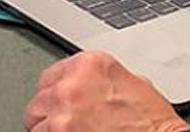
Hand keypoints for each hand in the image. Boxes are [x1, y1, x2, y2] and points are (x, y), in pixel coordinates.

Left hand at [23, 50, 185, 131]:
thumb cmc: (153, 123)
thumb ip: (103, 79)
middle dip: (50, 114)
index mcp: (90, 64)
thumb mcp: (132, 83)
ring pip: (36, 123)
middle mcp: (73, 83)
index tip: (60, 106)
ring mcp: (64, 110)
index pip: (50, 76)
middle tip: (69, 125)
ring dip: (50, 131)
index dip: (55, 95)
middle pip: (39, 100)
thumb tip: (91, 85)